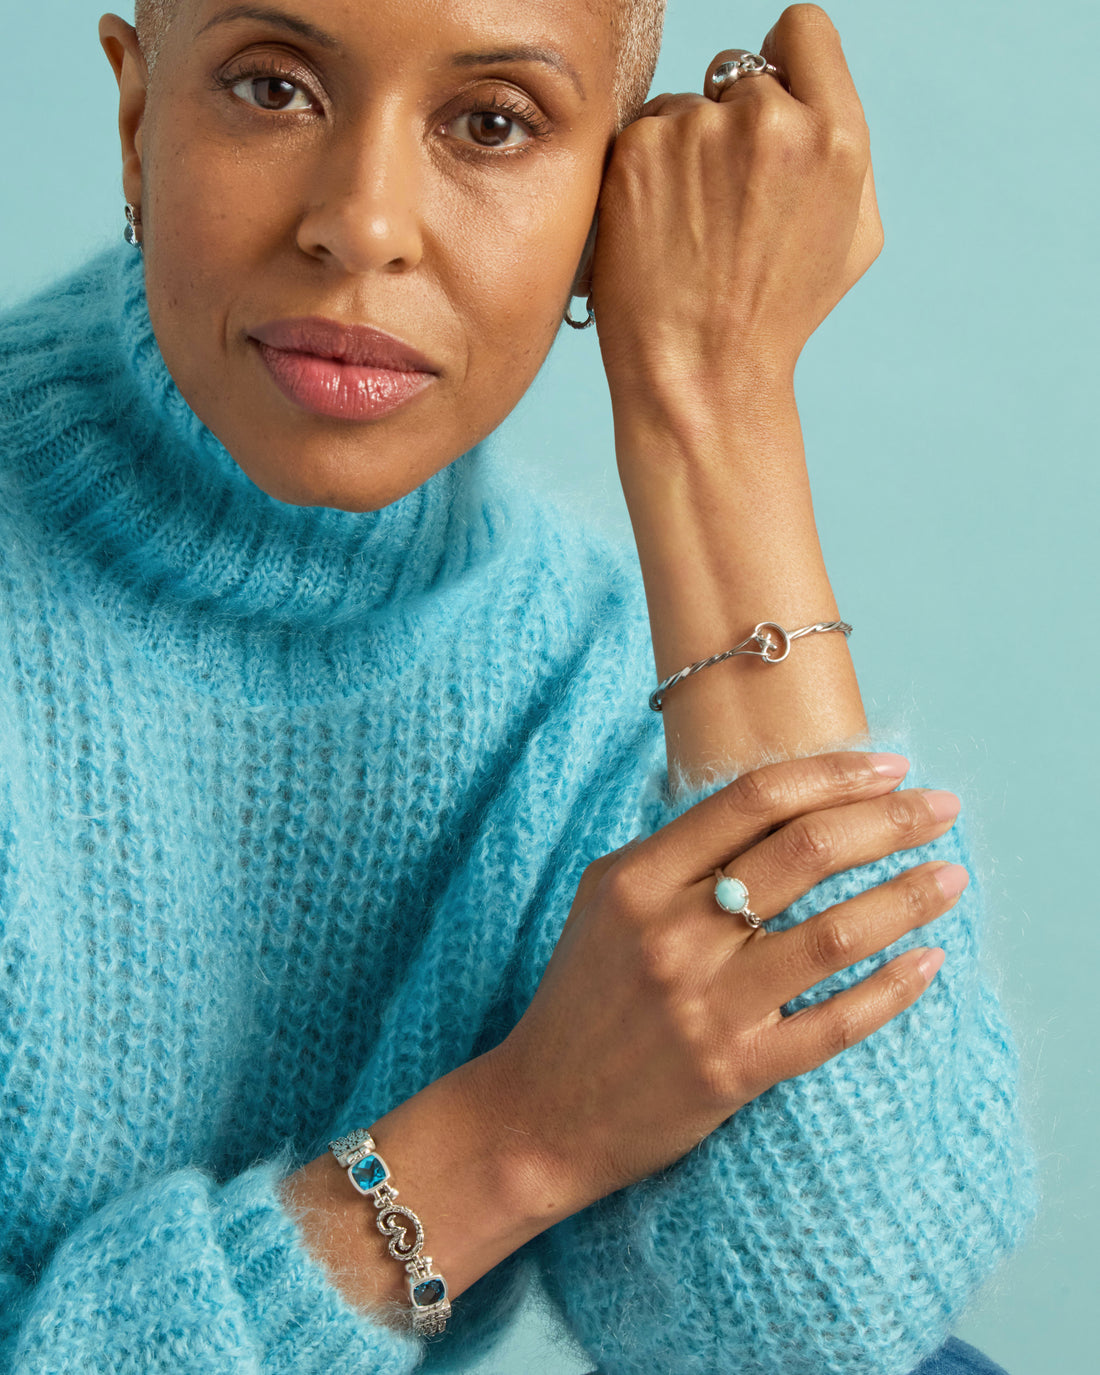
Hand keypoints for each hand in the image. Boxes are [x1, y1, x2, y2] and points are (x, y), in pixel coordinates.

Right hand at [488, 752, 965, 1215]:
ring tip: (952, 876)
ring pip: (835, 933)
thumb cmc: (582, 996)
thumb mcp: (605, 899)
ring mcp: (708, 1004)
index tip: (889, 765)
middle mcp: (674, 933)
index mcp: (638, 879)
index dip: (832, 773)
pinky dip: (891, 990)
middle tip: (941, 808)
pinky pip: (834, 1024)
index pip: (752, 799)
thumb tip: (771, 801)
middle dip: (889, 819)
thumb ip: (675, 849)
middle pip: (805, 851)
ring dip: (906, 897)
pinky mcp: (736, 1070)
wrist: (543, 1111)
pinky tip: (927, 962)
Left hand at [588, 4, 882, 418]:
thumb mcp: (853, 236)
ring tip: (691, 229)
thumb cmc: (778, 315)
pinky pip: (643, 134)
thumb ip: (841, 148)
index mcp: (837, 138)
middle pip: (741, 76)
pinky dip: (645, 172)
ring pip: (685, 107)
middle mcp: (770, 121)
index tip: (767, 95)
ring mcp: (698, 131)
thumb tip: (811, 92)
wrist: (700, 373)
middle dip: (733, 124)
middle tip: (726, 204)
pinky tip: (657, 229)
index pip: (803, 29)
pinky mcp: (638, 150)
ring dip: (684, 151)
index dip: (783, 60)